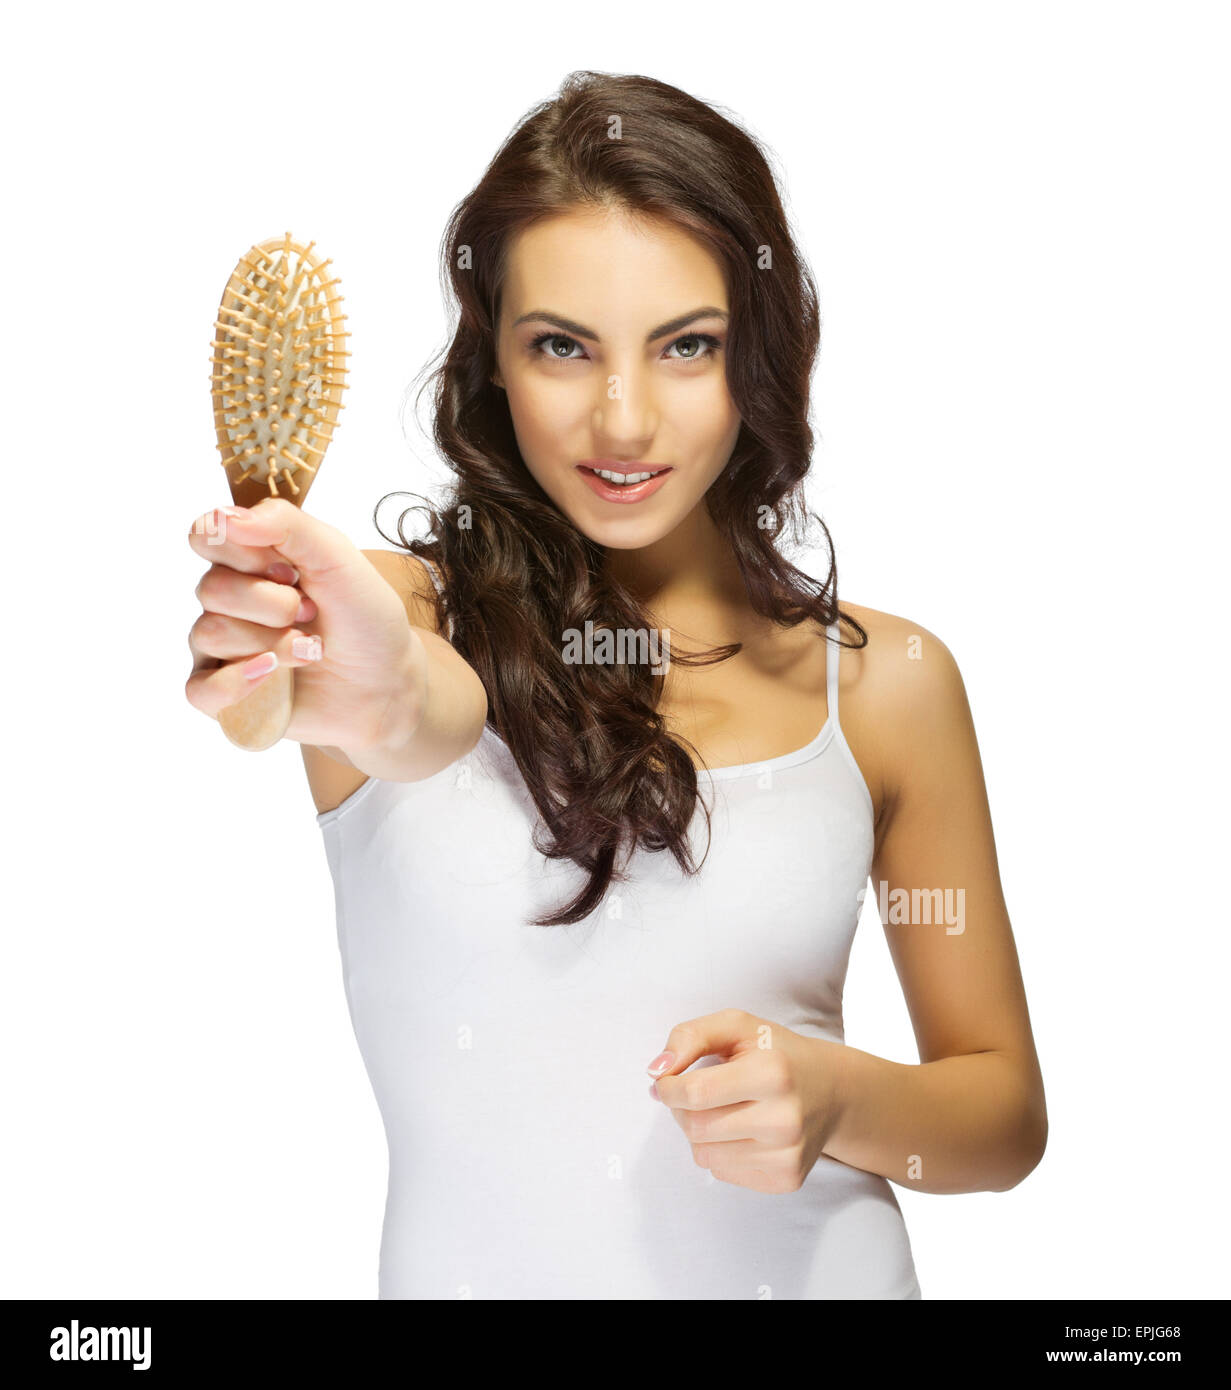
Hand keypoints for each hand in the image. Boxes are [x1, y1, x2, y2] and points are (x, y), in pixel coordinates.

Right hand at [185, 497, 425, 751]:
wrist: (387, 681)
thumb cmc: (364, 618)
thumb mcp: (338, 558)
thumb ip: (286, 524)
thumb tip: (223, 518)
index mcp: (250, 560)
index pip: (206, 536)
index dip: (244, 552)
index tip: (290, 569)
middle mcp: (229, 601)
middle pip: (211, 588)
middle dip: (272, 603)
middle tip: (312, 613)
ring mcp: (224, 649)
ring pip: (210, 634)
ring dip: (273, 643)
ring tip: (312, 650)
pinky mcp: (226, 694)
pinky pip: (199, 689)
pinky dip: (235, 682)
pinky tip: (271, 674)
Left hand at [647, 1008, 847, 1193]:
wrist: (832, 1091)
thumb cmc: (775, 1052)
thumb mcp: (736, 1026)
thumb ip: (689, 1037)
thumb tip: (654, 1072)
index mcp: (772, 1073)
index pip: (695, 1094)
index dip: (668, 1087)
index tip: (666, 1080)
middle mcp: (784, 1119)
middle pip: (695, 1128)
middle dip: (682, 1110)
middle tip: (696, 1093)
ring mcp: (788, 1155)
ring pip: (704, 1155)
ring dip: (700, 1132)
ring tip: (725, 1110)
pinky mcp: (786, 1179)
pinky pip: (722, 1172)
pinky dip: (720, 1151)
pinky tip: (744, 1131)